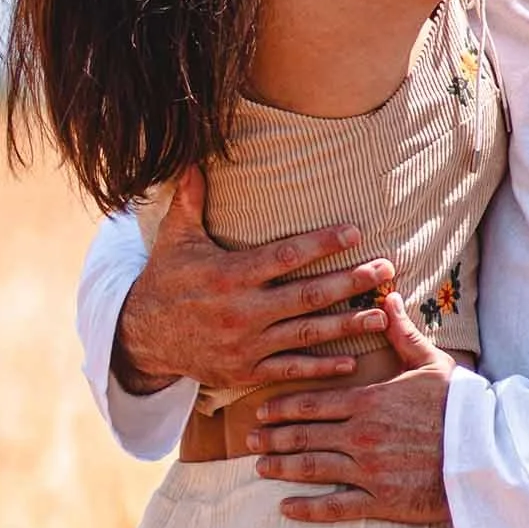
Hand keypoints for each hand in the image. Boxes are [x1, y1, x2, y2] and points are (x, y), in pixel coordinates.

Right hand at [113, 167, 396, 395]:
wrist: (143, 339)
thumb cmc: (165, 281)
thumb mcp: (175, 238)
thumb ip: (190, 200)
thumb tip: (191, 156)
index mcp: (229, 274)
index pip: (284, 255)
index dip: (321, 243)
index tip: (354, 232)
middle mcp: (242, 310)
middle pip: (307, 295)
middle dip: (350, 282)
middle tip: (385, 270)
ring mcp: (246, 344)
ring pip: (306, 334)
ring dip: (347, 325)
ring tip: (380, 314)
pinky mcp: (246, 371)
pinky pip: (291, 369)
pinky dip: (322, 366)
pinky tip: (352, 360)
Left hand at [251, 292, 455, 525]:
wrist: (489, 453)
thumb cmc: (463, 408)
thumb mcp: (432, 365)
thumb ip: (402, 334)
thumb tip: (386, 299)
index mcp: (368, 401)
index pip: (312, 403)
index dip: (282, 408)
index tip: (262, 412)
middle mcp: (360, 435)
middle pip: (303, 436)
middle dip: (272, 437)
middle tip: (250, 440)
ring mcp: (368, 469)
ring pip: (311, 468)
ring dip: (281, 468)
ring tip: (260, 467)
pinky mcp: (381, 500)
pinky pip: (335, 506)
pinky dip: (307, 508)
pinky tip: (286, 508)